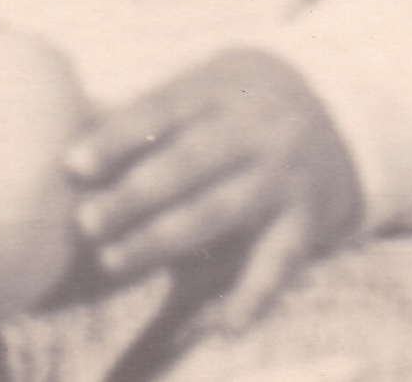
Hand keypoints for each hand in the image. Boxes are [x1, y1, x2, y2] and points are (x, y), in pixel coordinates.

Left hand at [63, 48, 360, 331]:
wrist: (341, 108)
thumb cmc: (239, 103)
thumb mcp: (204, 86)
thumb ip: (148, 111)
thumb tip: (70, 121)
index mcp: (221, 88)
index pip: (164, 110)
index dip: (117, 137)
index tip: (73, 164)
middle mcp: (257, 130)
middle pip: (188, 163)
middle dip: (134, 196)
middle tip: (84, 221)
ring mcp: (284, 177)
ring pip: (220, 212)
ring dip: (163, 239)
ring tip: (112, 259)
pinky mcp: (307, 220)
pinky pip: (279, 262)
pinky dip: (254, 295)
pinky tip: (226, 326)